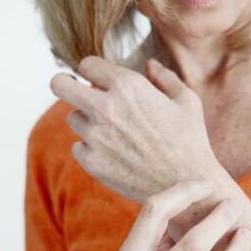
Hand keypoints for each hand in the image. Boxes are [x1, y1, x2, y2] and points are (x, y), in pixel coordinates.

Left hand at [49, 57, 219, 203]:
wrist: (186, 185)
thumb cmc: (191, 141)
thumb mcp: (187, 101)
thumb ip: (165, 77)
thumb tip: (150, 65)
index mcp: (127, 86)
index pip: (87, 64)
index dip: (94, 72)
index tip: (99, 81)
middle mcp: (105, 108)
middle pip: (59, 85)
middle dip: (66, 85)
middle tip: (78, 94)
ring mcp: (95, 136)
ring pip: (73, 118)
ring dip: (87, 122)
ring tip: (112, 133)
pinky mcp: (92, 162)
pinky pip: (78, 147)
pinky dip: (91, 149)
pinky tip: (113, 153)